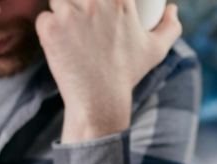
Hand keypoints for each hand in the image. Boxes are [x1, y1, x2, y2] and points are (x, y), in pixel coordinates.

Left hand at [35, 0, 182, 142]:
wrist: (100, 100)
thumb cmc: (127, 73)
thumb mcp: (156, 50)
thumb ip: (170, 27)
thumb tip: (172, 9)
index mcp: (121, 0)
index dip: (95, 0)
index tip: (96, 8)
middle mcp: (95, 1)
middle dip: (78, 3)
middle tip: (80, 20)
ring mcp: (70, 14)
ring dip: (61, 11)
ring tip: (69, 30)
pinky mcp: (50, 29)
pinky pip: (44, 18)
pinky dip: (48, 30)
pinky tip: (59, 44)